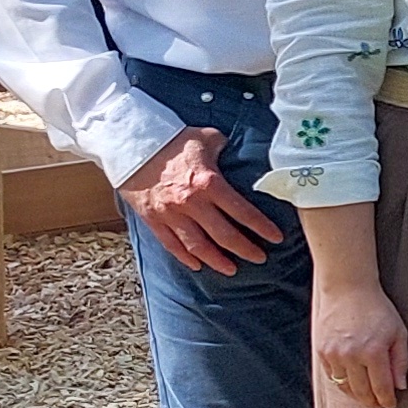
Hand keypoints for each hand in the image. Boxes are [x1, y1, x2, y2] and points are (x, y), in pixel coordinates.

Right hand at [120, 128, 287, 274]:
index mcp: (209, 183)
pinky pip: (172, 245)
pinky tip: (198, 266)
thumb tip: (244, 154)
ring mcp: (171, 214)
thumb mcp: (207, 139)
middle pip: (224, 235)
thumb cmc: (173, 140)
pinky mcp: (153, 220)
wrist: (131, 145)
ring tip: (232, 269)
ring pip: (198, 247)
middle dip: (245, 250)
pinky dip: (186, 258)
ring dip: (217, 261)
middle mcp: (191, 203)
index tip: (276, 238)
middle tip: (260, 258)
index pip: (242, 212)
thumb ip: (227, 149)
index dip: (262, 227)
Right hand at [314, 280, 407, 407]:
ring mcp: (333, 354)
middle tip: (379, 404)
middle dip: (372, 401)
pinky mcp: (321, 352)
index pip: (381, 387)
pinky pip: (332, 376)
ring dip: (357, 395)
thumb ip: (400, 361)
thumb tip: (400, 386)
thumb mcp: (399, 332)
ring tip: (367, 397)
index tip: (391, 404)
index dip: (387, 400)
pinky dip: (343, 384)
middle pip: (362, 392)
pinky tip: (352, 384)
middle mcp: (351, 356)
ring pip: (345, 387)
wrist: (348, 289)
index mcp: (374, 352)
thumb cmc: (378, 310)